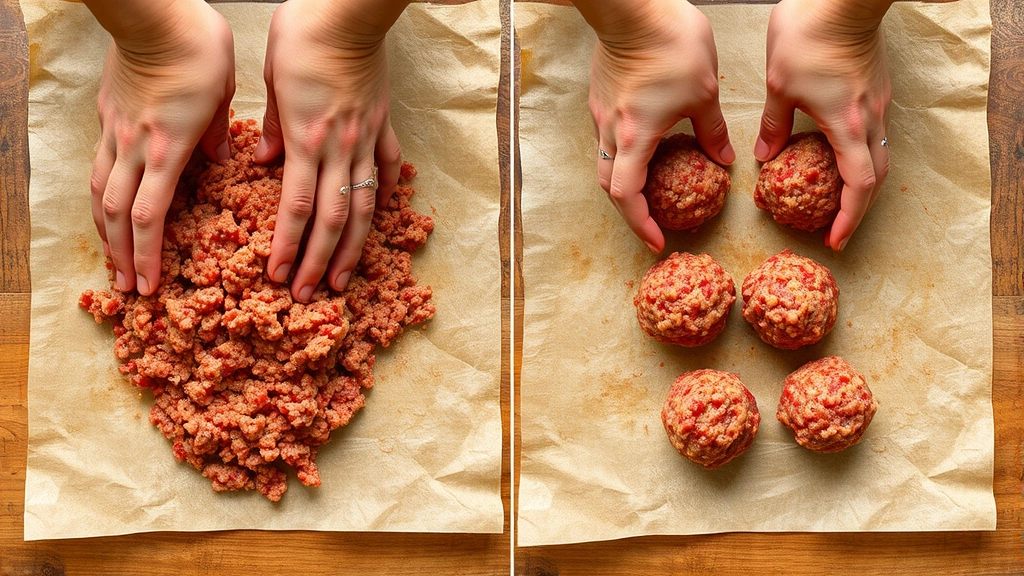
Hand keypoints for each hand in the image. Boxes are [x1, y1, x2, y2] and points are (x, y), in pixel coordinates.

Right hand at [88, 0, 234, 294]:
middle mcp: (136, 147)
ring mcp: (116, 132)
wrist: (152, 12)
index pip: (151, 215)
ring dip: (106, 233)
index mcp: (168, 148)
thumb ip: (216, 133)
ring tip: (112, 262)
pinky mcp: (107, 117)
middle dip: (122, 255)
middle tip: (128, 288)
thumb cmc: (197, 49)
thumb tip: (216, 158)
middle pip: (119, 214)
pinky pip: (100, 166)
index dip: (147, 255)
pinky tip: (107, 211)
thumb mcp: (223, 94)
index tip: (149, 283)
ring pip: (101, 193)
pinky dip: (102, 197)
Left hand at [255, 0, 405, 301]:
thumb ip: (272, 126)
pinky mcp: (382, 126)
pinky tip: (378, 218)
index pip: (298, 206)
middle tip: (308, 295)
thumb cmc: (303, 35)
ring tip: (342, 278)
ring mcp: (367, 139)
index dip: (288, 245)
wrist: (349, 9)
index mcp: (308, 137)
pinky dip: (383, 196)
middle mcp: (340, 146)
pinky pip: (386, 169)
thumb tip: (264, 159)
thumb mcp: (273, 80)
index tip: (278, 275)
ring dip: (351, 248)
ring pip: (364, 206)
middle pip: (333, 218)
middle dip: (318, 261)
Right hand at [582, 0, 733, 252]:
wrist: (632, 6)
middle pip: (609, 186)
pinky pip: (607, 137)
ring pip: (605, 162)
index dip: (640, 224)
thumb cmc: (668, 43)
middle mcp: (611, 132)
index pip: (627, 197)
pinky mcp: (600, 97)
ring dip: (625, 181)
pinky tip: (645, 146)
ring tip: (651, 188)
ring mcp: (600, 114)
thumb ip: (712, 132)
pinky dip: (624, 153)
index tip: (656, 239)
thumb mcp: (703, 92)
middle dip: (630, 210)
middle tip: (652, 220)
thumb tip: (723, 160)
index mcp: (635, 137)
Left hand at [756, 0, 892, 250]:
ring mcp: (878, 103)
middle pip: (876, 178)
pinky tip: (840, 156)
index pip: (858, 187)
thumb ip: (774, 125)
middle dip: (859, 209)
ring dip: (863, 183)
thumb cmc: (810, 36)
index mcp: (847, 127)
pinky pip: (875, 134)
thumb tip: (765, 155)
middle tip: (839, 228)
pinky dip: (862, 156)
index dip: (849, 218)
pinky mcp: (877, 89)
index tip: (835, 239)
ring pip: (880, 156)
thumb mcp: (779, 85)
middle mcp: (870, 120)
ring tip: (840, 200)